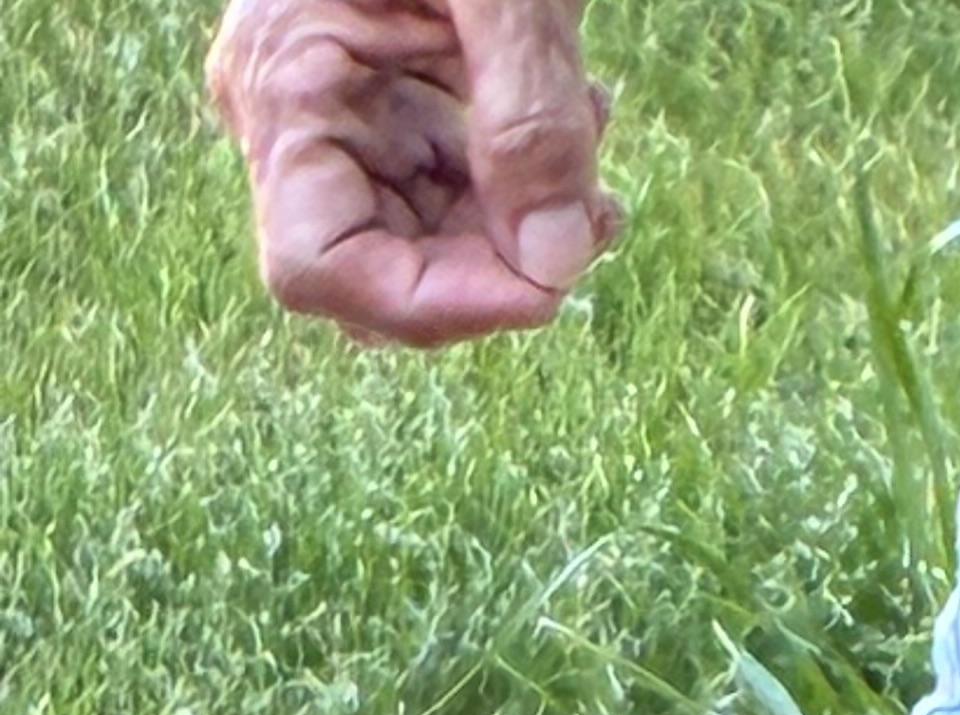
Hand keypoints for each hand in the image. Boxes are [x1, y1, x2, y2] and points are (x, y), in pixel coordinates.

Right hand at [208, 0, 619, 345]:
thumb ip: (531, 122)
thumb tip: (557, 264)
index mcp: (284, 84)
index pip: (319, 271)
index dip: (430, 305)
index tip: (546, 283)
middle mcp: (297, 118)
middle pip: (388, 276)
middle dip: (502, 264)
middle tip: (595, 204)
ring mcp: (343, 117)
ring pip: (434, 249)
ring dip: (530, 227)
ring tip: (590, 125)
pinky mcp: (395, 109)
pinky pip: (456, 198)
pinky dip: (529, 185)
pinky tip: (577, 109)